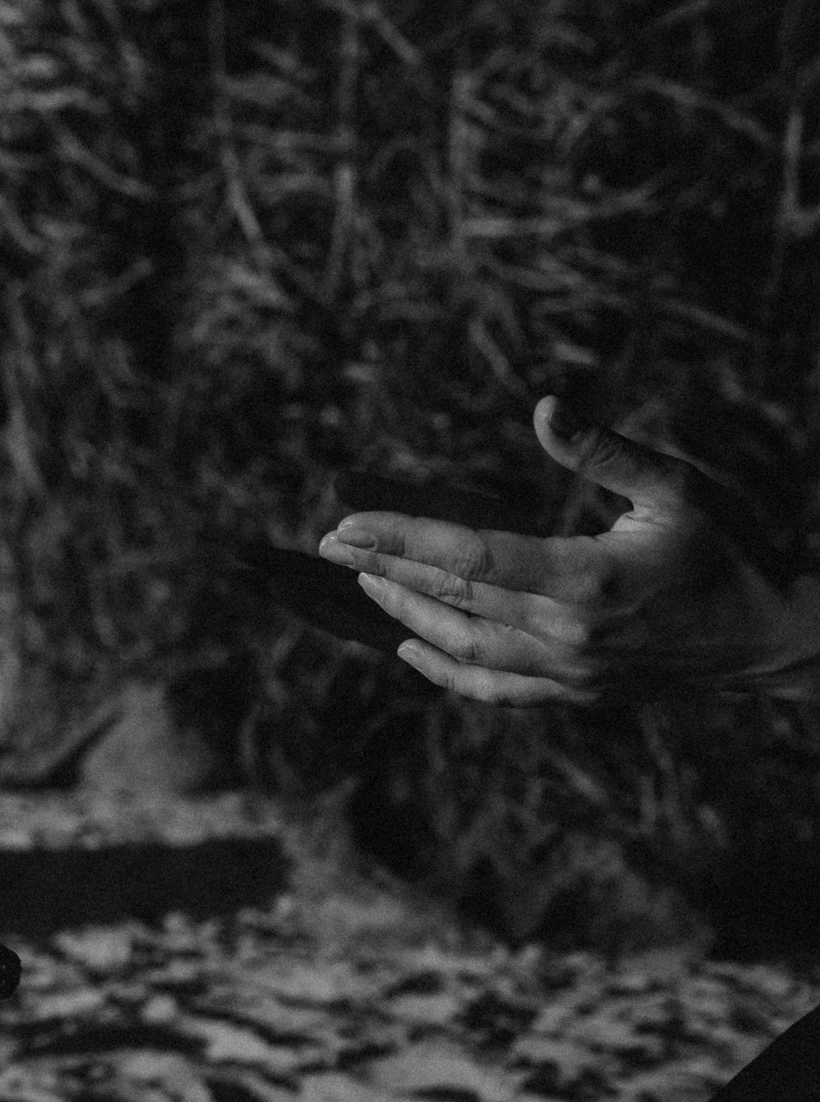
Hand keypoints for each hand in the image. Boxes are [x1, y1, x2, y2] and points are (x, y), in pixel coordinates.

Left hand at [316, 396, 819, 704]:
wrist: (783, 636)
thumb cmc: (736, 547)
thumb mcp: (679, 487)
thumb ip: (605, 451)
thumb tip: (544, 407)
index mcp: (586, 578)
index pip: (467, 556)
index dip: (398, 539)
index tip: (343, 526)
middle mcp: (569, 634)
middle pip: (451, 599)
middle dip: (382, 569)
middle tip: (327, 544)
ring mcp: (572, 672)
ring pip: (463, 648)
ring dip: (405, 613)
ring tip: (361, 582)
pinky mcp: (580, 693)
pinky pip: (495, 689)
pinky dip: (446, 672)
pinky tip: (410, 650)